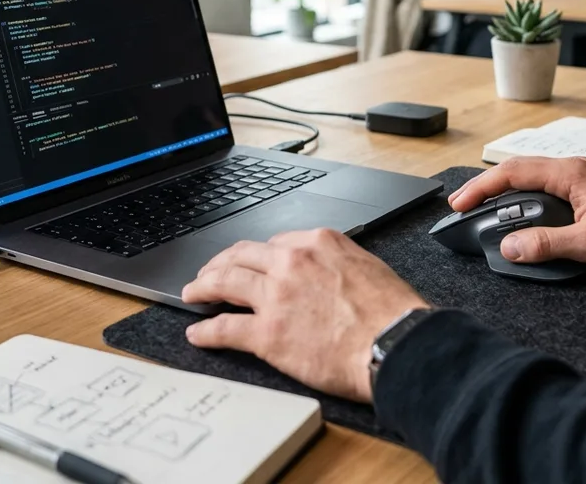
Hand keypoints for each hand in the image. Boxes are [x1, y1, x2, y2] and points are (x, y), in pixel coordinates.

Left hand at [181, 229, 427, 402]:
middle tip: (209, 272)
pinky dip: (207, 330)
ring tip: (192, 293)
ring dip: (203, 287)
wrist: (394, 342)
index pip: (274, 243)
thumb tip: (325, 271)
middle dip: (220, 263)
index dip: (255, 254)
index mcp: (317, 242)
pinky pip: (226, 327)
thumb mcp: (365, 265)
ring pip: (226, 282)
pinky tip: (198, 333)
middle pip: (242, 255)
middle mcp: (291, 262)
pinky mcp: (267, 332)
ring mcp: (276, 295)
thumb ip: (336, 261)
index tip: (248, 262)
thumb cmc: (391, 311)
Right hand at [449, 156, 585, 271]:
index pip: (512, 173)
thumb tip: (510, 246)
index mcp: (570, 173)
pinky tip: (522, 212)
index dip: (481, 188)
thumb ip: (547, 244)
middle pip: (517, 170)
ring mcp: (581, 177)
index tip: (460, 203)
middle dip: (486, 187)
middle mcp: (573, 168)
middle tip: (463, 205)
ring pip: (531, 176)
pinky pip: (546, 186)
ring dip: (506, 191)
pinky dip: (525, 196)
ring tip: (485, 209)